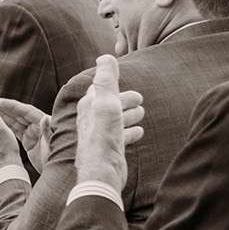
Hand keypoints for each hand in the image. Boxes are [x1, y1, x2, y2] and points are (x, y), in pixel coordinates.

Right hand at [0, 96, 52, 172]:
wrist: (55, 172)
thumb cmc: (54, 160)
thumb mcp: (50, 147)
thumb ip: (47, 132)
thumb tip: (45, 117)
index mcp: (44, 125)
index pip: (27, 111)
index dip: (13, 106)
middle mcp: (39, 126)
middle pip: (20, 114)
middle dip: (6, 107)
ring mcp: (34, 134)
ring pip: (17, 121)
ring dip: (5, 115)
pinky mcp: (30, 141)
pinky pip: (16, 130)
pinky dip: (7, 126)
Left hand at [75, 55, 143, 193]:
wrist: (103, 172)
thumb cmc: (103, 137)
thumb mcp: (107, 103)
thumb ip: (107, 81)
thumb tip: (104, 57)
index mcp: (88, 107)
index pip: (100, 89)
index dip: (113, 84)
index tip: (124, 80)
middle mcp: (90, 121)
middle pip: (110, 105)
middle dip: (124, 100)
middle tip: (140, 99)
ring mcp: (100, 136)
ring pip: (116, 120)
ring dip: (128, 115)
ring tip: (141, 113)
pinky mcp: (109, 150)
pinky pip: (121, 136)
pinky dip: (130, 131)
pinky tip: (139, 132)